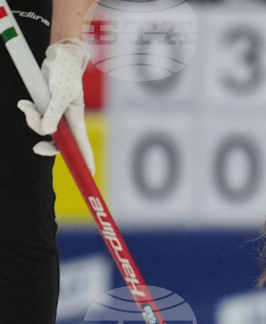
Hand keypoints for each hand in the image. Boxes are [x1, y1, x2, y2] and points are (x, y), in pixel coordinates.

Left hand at [17, 38, 94, 174]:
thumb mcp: (59, 94)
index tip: (90, 174)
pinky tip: (24, 104)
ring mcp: (56, 113)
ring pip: (43, 128)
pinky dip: (28, 112)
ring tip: (24, 106)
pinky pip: (36, 117)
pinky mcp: (46, 106)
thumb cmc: (66, 73)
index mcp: (77, 119)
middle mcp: (68, 119)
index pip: (83, 145)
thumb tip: (47, 133)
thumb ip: (53, 114)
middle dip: (46, 145)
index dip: (86, 160)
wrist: (58, 55)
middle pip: (59, 142)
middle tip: (36, 148)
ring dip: (31, 120)